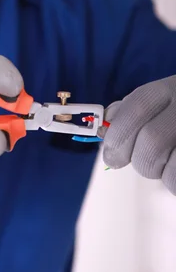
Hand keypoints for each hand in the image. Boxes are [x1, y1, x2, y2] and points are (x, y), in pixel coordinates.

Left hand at [102, 75, 175, 194]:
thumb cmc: (174, 111)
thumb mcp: (157, 99)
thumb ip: (130, 111)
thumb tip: (103, 129)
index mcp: (167, 89)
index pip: (136, 107)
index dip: (118, 132)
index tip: (110, 153)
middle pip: (152, 141)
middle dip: (138, 159)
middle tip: (140, 162)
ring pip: (169, 168)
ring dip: (160, 173)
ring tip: (165, 163)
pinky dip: (173, 182)